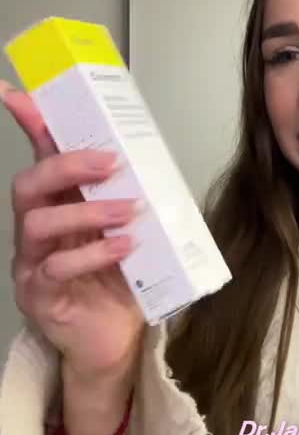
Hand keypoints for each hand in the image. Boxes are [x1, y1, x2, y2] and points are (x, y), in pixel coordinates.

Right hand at [1, 80, 145, 382]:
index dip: (29, 122)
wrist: (116, 341)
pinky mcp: (39, 296)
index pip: (39, 156)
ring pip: (38, 224)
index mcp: (58, 205)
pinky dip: (93, 253)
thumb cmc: (121, 282)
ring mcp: (31, 263)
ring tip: (127, 211)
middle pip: (29, 184)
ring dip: (86, 212)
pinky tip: (124, 248)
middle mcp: (36, 230)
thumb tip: (146, 159)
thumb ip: (127, 196)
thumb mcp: (128, 230)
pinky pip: (55, 268)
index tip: (17, 93)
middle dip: (66, 165)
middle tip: (109, 162)